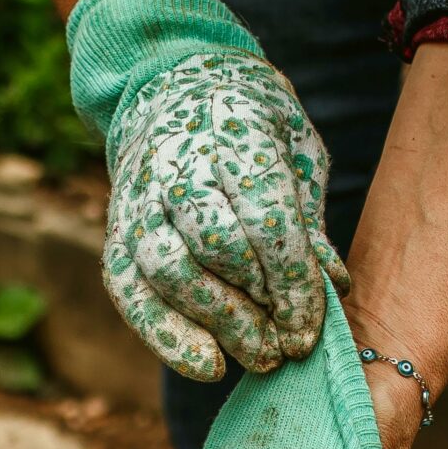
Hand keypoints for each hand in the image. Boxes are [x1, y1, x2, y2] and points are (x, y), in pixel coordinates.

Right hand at [103, 50, 349, 381]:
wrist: (178, 84)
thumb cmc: (255, 127)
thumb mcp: (298, 149)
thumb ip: (307, 214)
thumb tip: (331, 286)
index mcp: (234, 128)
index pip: (263, 216)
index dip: (290, 280)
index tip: (310, 326)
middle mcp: (176, 159)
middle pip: (212, 246)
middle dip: (255, 307)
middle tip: (287, 346)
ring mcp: (138, 193)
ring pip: (166, 269)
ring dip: (215, 322)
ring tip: (258, 354)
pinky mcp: (116, 226)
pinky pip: (127, 288)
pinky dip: (163, 333)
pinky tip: (206, 363)